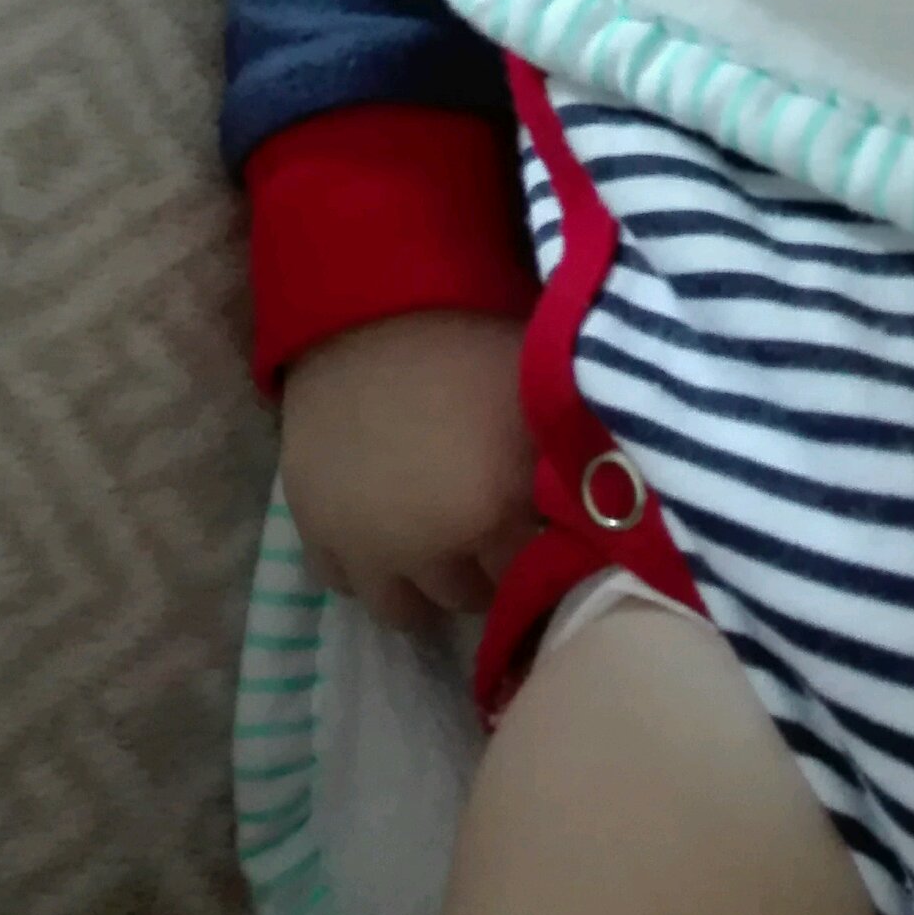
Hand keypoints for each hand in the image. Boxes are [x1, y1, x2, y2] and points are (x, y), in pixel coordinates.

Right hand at [279, 311, 537, 630]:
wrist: (371, 304)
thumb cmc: (469, 340)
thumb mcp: (538, 396)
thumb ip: (567, 463)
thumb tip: (601, 511)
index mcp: (495, 512)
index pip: (535, 578)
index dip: (543, 554)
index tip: (542, 530)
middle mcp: (429, 549)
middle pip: (470, 597)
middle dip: (487, 569)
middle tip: (492, 530)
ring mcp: (364, 546)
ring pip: (405, 609)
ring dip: (426, 583)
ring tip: (439, 543)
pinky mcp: (312, 528)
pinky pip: (342, 581)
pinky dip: (366, 568)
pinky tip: (384, 534)